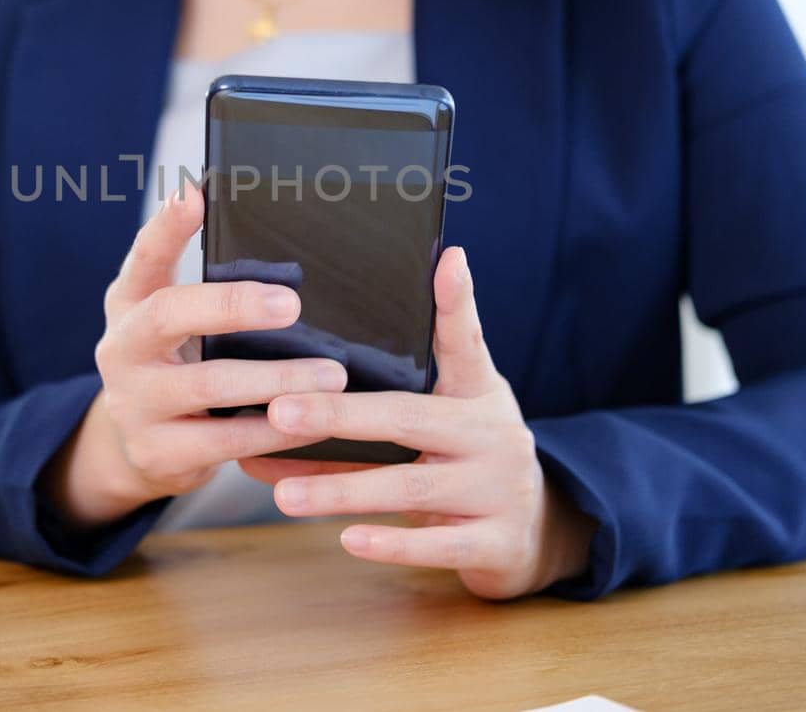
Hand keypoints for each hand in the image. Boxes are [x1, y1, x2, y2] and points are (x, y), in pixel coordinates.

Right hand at [40, 177, 347, 528]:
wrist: (143, 446)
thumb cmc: (181, 364)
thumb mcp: (180, 324)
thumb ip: (211, 289)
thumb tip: (285, 245)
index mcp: (129, 302)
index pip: (145, 256)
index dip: (167, 226)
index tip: (195, 193)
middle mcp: (120, 348)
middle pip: (169, 314)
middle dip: (232, 305)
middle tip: (291, 304)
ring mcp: (133, 403)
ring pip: (208, 386)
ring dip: (277, 380)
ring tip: (331, 375)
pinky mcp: (156, 452)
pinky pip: (226, 440)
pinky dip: (274, 431)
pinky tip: (314, 423)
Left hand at [238, 246, 596, 599]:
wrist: (534, 534)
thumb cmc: (462, 463)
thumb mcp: (436, 424)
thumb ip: (366, 414)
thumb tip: (272, 407)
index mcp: (478, 392)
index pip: (466, 341)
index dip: (458, 301)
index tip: (450, 260)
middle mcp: (493, 433)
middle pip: (409, 417)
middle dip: (339, 416)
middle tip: (280, 410)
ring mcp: (500, 489)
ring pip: (413, 489)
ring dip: (344, 490)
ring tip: (285, 496)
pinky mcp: (500, 543)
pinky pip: (440, 545)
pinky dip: (393, 544)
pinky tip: (348, 539)